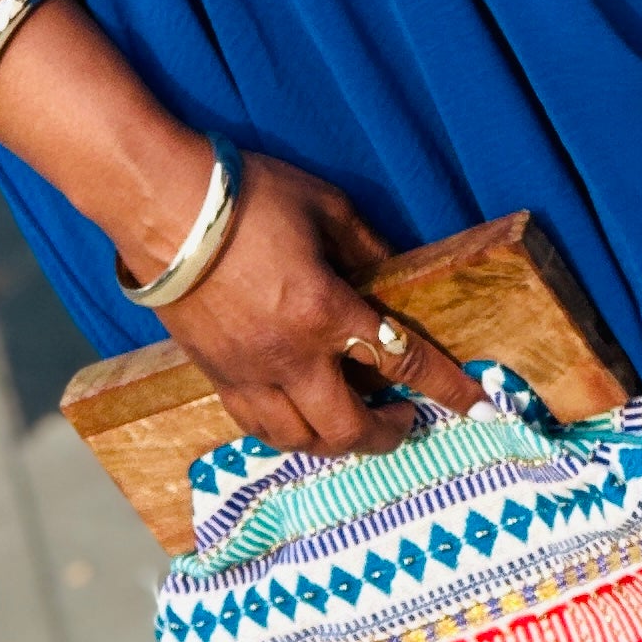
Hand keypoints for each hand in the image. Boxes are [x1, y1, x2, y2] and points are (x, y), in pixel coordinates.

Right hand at [152, 153, 482, 455]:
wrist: (162, 207)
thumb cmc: (247, 197)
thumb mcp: (326, 207)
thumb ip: (368, 246)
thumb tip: (393, 273)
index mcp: (327, 311)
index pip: (403, 362)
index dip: (449, 389)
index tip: (480, 408)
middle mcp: (291, 357)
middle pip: (350, 428)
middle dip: (389, 435)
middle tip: (407, 421)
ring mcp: (248, 374)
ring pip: (300, 441)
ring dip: (337, 443)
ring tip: (354, 425)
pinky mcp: (215, 376)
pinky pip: (257, 428)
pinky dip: (287, 433)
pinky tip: (298, 419)